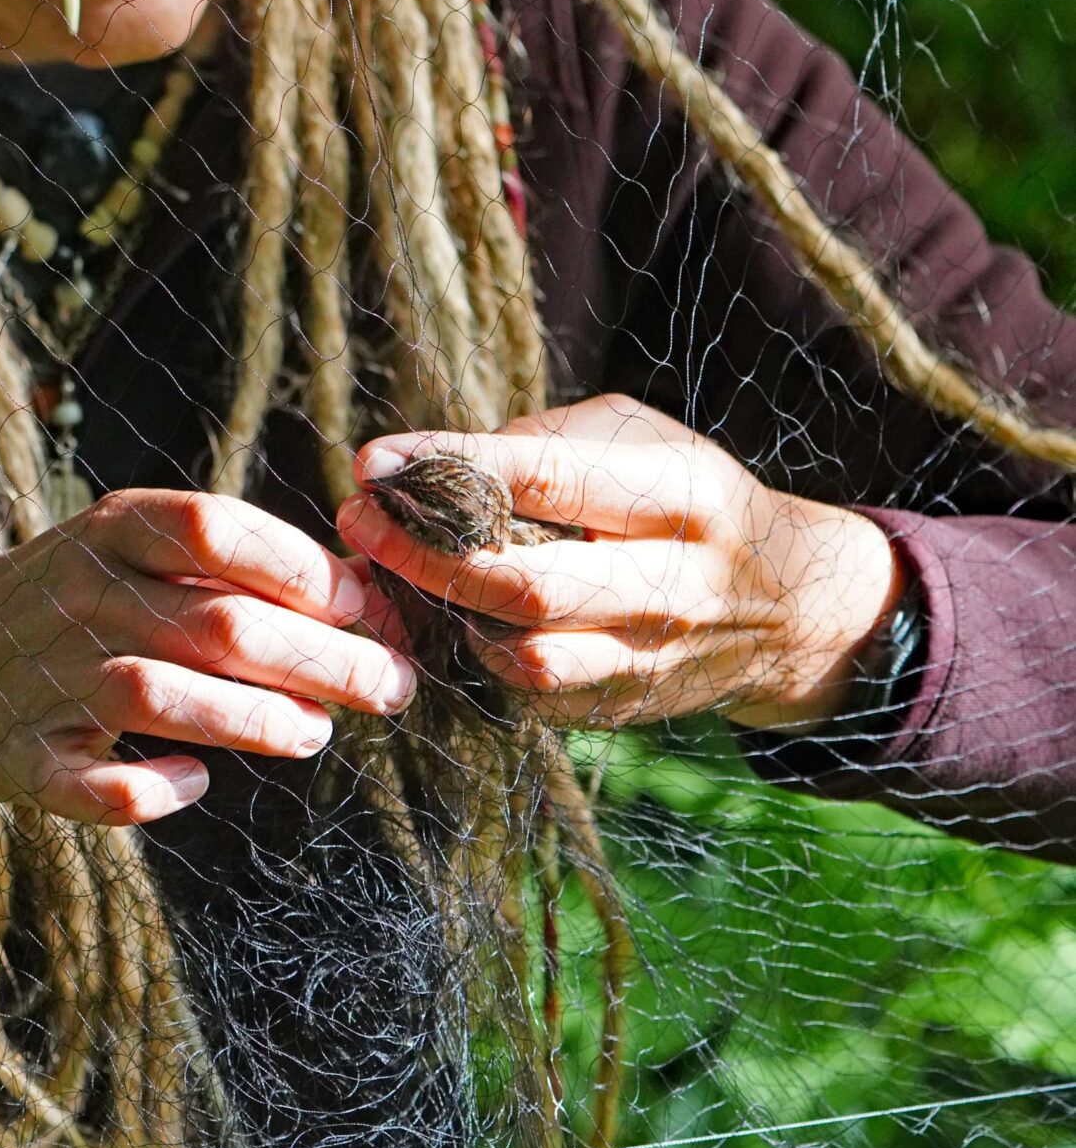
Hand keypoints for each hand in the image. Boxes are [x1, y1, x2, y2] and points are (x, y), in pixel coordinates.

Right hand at [0, 488, 415, 896]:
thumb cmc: (72, 603)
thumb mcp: (127, 550)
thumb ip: (227, 564)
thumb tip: (366, 591)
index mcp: (109, 529)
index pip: (216, 528)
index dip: (304, 566)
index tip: (367, 602)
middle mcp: (77, 595)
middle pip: (218, 623)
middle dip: (325, 659)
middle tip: (394, 686)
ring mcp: (45, 681)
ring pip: (161, 697)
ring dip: (256, 720)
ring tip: (315, 732)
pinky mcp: (23, 762)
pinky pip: (93, 787)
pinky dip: (151, 788)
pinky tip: (196, 781)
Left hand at [334, 395, 901, 733]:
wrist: (790, 606)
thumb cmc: (687, 495)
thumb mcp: (641, 437)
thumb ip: (547, 443)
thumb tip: (439, 465)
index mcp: (682, 494)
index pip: (550, 480)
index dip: (452, 470)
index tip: (374, 459)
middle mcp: (674, 584)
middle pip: (527, 585)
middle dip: (425, 556)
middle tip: (358, 521)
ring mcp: (652, 659)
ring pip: (527, 656)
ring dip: (445, 616)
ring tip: (394, 575)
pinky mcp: (628, 711)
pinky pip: (533, 696)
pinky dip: (479, 658)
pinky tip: (447, 618)